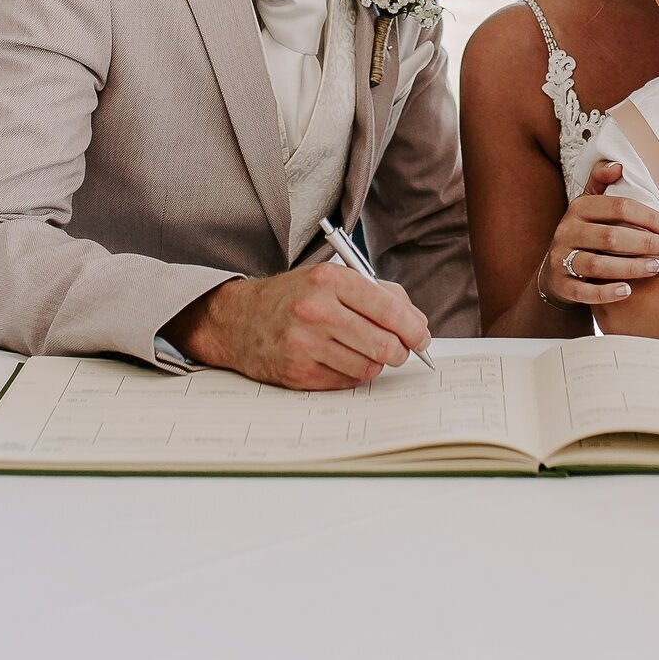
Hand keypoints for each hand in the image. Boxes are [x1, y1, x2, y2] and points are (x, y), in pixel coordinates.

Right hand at [164, 268, 430, 389]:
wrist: (237, 319)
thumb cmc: (292, 297)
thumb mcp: (330, 278)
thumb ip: (376, 293)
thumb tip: (417, 321)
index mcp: (330, 280)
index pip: (391, 309)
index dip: (415, 328)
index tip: (421, 336)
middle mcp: (317, 311)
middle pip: (385, 345)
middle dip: (400, 351)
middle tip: (399, 350)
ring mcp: (305, 344)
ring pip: (369, 367)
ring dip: (375, 363)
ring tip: (363, 351)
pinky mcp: (298, 372)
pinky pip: (347, 381)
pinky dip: (352, 373)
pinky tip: (339, 359)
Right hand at [540, 160, 658, 308]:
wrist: (555, 270)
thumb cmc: (584, 233)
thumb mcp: (588, 204)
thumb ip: (600, 181)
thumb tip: (618, 165)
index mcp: (578, 208)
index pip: (618, 207)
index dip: (648, 217)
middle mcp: (567, 231)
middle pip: (610, 237)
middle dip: (645, 243)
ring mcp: (561, 259)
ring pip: (598, 265)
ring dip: (631, 268)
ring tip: (656, 268)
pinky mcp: (561, 285)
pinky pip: (584, 292)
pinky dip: (606, 292)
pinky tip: (627, 291)